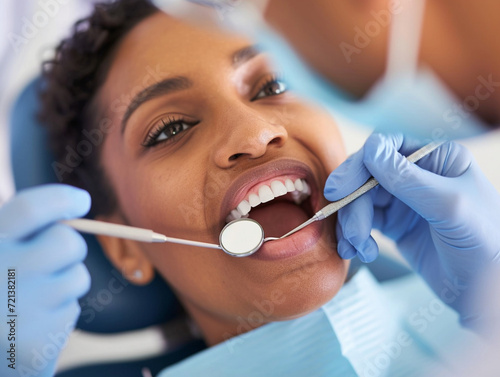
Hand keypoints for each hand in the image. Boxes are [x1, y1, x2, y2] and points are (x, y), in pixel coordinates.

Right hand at [0, 184, 90, 376]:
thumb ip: (21, 231)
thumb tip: (73, 205)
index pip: (29, 210)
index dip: (61, 199)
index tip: (81, 200)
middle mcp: (0, 277)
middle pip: (66, 242)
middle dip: (71, 246)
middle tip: (55, 257)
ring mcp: (18, 313)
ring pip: (77, 277)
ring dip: (65, 283)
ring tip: (33, 299)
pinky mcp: (35, 344)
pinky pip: (70, 310)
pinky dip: (58, 313)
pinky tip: (31, 324)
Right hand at [324, 133, 499, 327]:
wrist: (487, 290)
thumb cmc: (485, 243)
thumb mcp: (448, 206)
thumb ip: (407, 178)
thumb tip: (370, 148)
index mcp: (436, 158)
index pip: (386, 149)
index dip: (358, 166)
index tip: (339, 189)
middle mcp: (417, 175)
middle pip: (367, 177)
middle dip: (353, 203)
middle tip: (348, 229)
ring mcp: (404, 200)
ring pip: (361, 201)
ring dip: (352, 224)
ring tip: (359, 247)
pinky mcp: (396, 224)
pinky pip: (364, 222)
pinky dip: (356, 236)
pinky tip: (362, 251)